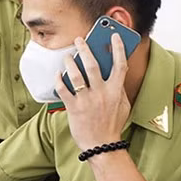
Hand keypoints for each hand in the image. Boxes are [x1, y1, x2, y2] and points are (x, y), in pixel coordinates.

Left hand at [55, 34, 130, 150]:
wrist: (102, 145)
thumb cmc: (112, 124)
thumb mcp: (123, 105)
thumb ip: (119, 88)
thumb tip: (113, 70)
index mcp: (116, 91)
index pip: (120, 64)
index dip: (118, 48)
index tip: (113, 36)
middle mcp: (102, 93)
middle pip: (93, 65)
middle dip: (85, 49)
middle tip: (79, 40)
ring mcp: (87, 100)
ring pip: (76, 75)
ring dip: (70, 62)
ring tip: (67, 56)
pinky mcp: (74, 108)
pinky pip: (63, 89)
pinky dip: (59, 80)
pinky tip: (58, 74)